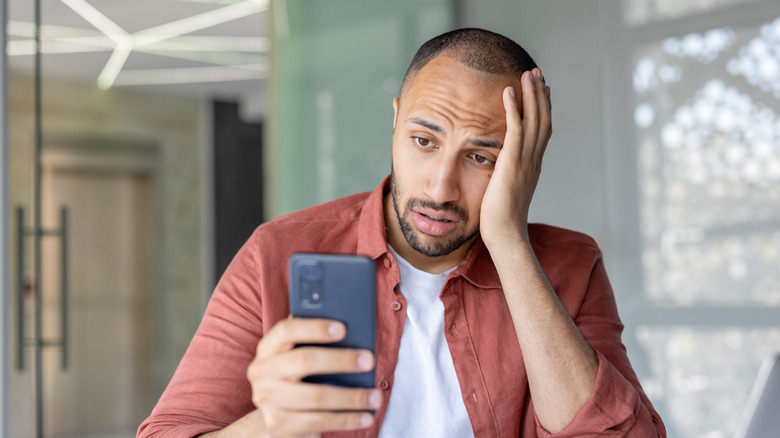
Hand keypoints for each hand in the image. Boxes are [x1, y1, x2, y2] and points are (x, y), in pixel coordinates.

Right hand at [246, 318, 380, 437]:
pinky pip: (319, 421)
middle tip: (369, 360)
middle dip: (341, 359)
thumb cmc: (299, 378)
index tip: (343, 328)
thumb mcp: (299, 356)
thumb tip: (354, 331)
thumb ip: (316, 342)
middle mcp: (262, 371)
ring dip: (352, 396)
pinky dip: (347, 419)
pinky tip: (366, 416)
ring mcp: (267, 400)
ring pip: (316, 396)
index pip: (286, 330)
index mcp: (268, 347)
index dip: (314, 328)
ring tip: (376, 396)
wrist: (278, 417)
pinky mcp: (278, 425)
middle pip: (304, 361)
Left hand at [479, 68, 551, 247]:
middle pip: (543, 119)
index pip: (542, 131)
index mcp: (532, 165)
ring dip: (531, 94)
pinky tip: (508, 91)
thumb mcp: (506, 191)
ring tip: (528, 73)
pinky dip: (513, 109)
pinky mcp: (513, 162)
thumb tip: (499, 171)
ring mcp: (526, 160)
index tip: (542, 90)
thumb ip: (506, 176)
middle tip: (537, 73)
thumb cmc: (501, 219)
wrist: (505, 234)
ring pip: (534, 119)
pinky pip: (515, 129)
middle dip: (541, 94)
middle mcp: (534, 160)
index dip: (543, 109)